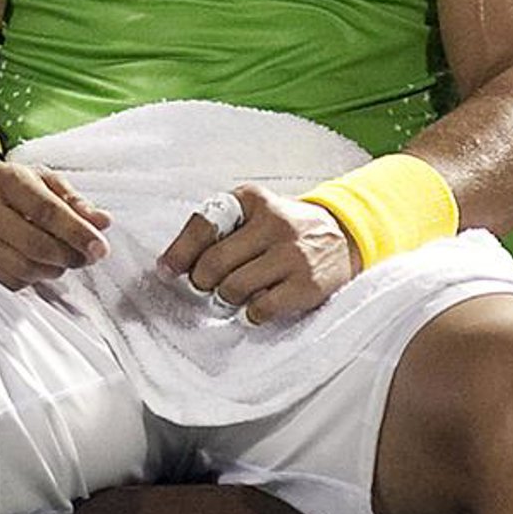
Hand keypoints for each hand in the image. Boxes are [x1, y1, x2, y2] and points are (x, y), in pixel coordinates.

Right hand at [0, 154, 109, 287]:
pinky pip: (8, 281)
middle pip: (36, 246)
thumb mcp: (40, 178)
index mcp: (5, 180)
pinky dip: (31, 278)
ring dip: (53, 270)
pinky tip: (38, 266)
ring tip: (63, 260)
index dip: (78, 233)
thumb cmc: (5, 183)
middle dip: (69, 256)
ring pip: (23, 268)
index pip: (47, 212)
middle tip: (85, 257)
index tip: (100, 247)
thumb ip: (73, 200)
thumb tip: (102, 222)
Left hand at [159, 185, 359, 324]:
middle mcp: (273, 222)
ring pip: (233, 288)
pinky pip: (260, 309)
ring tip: (234, 294)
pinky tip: (257, 305)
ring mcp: (292, 254)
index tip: (168, 271)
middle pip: (213, 263)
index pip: (204, 225)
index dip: (180, 253)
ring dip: (226, 298)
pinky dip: (251, 313)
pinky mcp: (306, 284)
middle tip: (206, 286)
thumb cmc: (285, 229)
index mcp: (253, 199)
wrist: (344, 236)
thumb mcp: (255, 213)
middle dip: (202, 281)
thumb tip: (171, 265)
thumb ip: (218, 230)